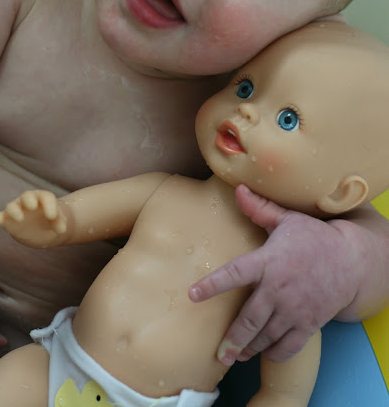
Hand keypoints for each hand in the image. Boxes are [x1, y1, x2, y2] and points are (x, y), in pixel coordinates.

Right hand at [0, 189, 67, 247]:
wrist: (41, 229)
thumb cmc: (51, 221)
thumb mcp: (58, 222)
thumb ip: (60, 223)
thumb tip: (62, 230)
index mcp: (43, 198)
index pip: (46, 197)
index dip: (50, 206)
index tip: (52, 217)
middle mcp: (28, 201)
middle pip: (27, 196)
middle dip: (29, 200)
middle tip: (33, 207)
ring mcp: (17, 210)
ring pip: (12, 206)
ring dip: (14, 211)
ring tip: (20, 218)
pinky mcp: (8, 221)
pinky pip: (0, 217)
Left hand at [189, 185, 359, 363]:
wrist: (351, 260)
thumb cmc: (315, 237)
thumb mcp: (287, 220)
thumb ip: (259, 209)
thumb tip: (238, 189)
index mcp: (269, 261)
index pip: (234, 273)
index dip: (212, 285)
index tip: (192, 294)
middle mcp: (279, 288)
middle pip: (250, 318)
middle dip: (233, 338)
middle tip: (219, 352)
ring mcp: (295, 309)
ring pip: (266, 336)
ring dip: (249, 348)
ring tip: (234, 356)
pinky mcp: (309, 323)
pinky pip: (288, 346)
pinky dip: (274, 353)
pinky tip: (263, 353)